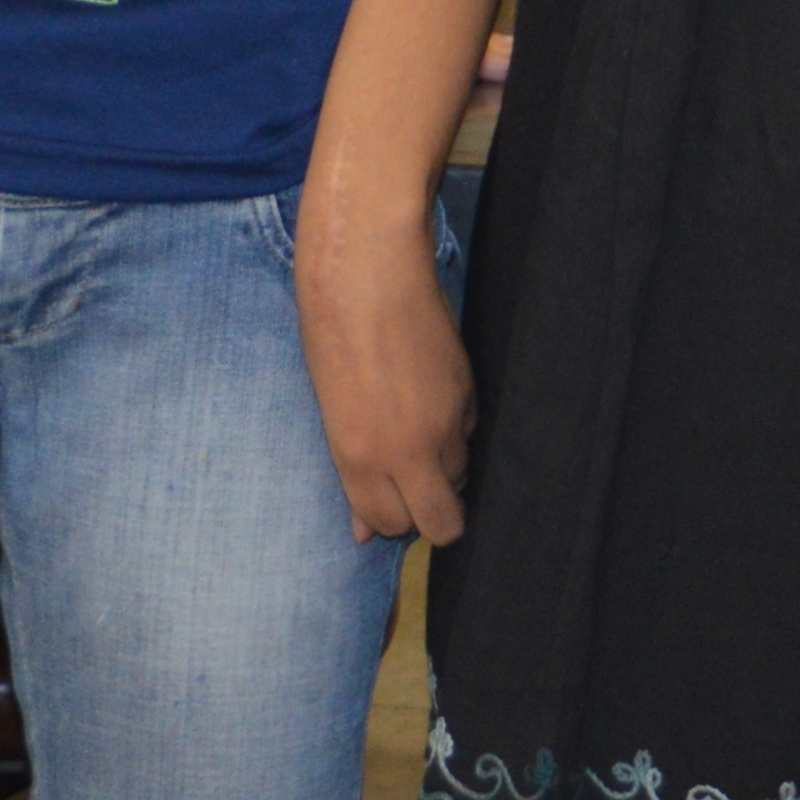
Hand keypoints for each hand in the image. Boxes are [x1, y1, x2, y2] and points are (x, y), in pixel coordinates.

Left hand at [292, 200, 473, 543]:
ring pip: (459, 476)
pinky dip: (455, 427)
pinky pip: (468, 433)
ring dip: (443, 466)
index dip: (388, 518)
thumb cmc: (330, 330)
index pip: (389, 524)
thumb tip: (363, 532)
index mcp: (360, 456)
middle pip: (443, 524)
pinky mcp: (469, 393)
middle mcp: (408, 450)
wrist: (368, 267)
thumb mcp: (329, 406)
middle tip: (414, 485)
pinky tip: (430, 391)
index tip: (384, 498)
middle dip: (432, 517)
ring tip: (416, 424)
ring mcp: (445, 423)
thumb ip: (353, 470)